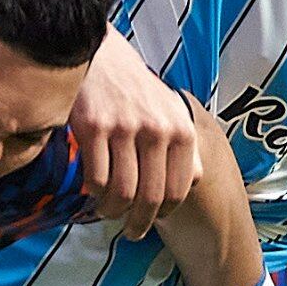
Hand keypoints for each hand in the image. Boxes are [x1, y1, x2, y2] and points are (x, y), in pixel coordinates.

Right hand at [65, 29, 199, 234]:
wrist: (99, 53)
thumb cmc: (135, 88)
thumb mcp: (170, 112)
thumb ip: (185, 147)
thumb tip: (193, 182)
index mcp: (180, 129)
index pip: (178, 190)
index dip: (164, 214)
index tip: (153, 221)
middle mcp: (156, 130)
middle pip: (150, 197)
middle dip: (139, 224)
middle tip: (131, 232)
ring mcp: (123, 128)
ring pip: (121, 192)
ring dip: (113, 211)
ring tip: (108, 212)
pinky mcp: (93, 126)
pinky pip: (96, 178)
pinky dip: (94, 193)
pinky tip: (93, 191)